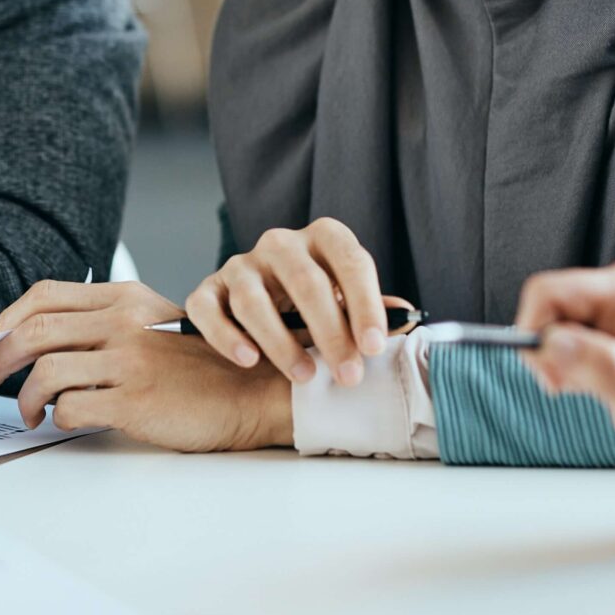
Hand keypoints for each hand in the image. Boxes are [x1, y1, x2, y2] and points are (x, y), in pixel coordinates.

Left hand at [0, 281, 289, 451]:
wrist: (249, 392)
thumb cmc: (197, 368)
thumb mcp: (150, 326)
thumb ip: (103, 325)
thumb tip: (38, 342)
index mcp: (123, 298)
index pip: (43, 296)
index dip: (7, 321)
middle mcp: (123, 322)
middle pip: (33, 331)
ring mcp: (129, 361)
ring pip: (45, 372)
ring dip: (25, 398)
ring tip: (30, 412)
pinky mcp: (135, 400)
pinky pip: (72, 409)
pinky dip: (58, 418)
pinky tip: (64, 422)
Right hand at [180, 217, 398, 388]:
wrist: (263, 301)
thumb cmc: (317, 304)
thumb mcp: (348, 302)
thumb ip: (372, 311)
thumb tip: (406, 318)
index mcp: (323, 238)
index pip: (349, 260)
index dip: (365, 303)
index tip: (374, 347)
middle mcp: (280, 244)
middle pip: (304, 281)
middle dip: (330, 332)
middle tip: (348, 375)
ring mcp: (240, 265)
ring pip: (253, 299)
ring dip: (280, 342)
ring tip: (304, 376)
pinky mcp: (208, 290)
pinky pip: (207, 309)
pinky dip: (226, 336)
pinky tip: (248, 360)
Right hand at [517, 261, 614, 481]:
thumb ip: (601, 367)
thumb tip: (551, 342)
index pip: (549, 292)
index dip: (535, 333)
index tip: (551, 375)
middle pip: (545, 305)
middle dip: (546, 351)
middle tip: (569, 387)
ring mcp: (610, 304)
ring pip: (547, 322)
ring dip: (555, 361)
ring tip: (588, 387)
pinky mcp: (604, 322)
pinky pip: (558, 334)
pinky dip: (563, 364)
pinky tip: (590, 383)